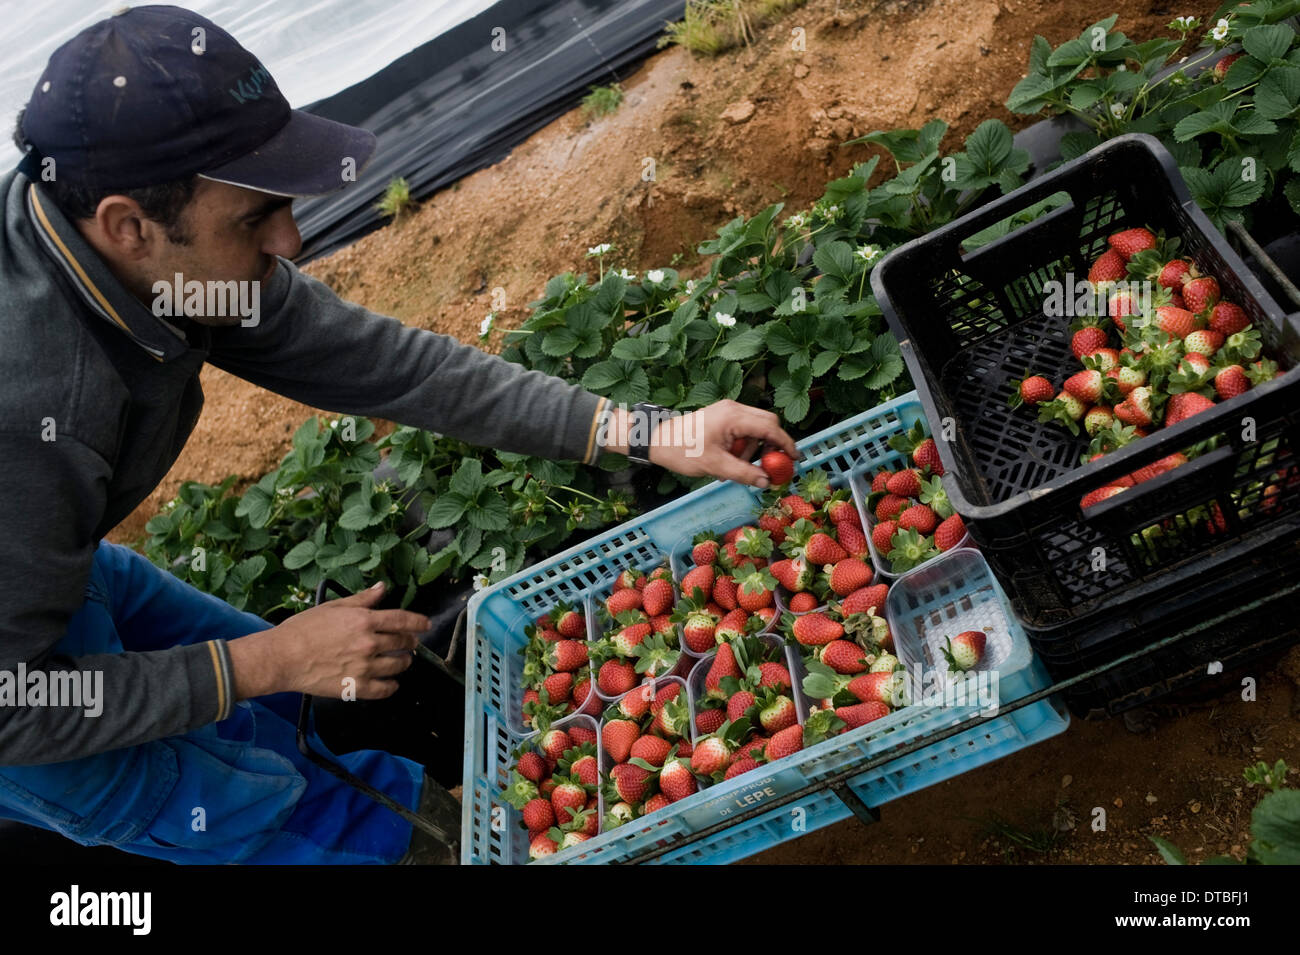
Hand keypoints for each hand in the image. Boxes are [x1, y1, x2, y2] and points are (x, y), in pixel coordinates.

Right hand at [227, 582, 430, 700]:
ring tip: (401, 661)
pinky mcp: (356, 687)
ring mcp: (364, 667)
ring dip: (403, 662)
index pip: (403, 620)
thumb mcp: (334, 606)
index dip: (418, 622)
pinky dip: (392, 686)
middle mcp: (369, 643)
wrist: (282, 657)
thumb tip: (383, 588)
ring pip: (398, 666)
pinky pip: (385, 689)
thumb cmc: (303, 629)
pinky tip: (390, 682)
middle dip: (410, 642)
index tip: (426, 625)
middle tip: (409, 643)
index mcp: (364, 620)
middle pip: (404, 643)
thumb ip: (362, 599)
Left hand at [647, 399, 800, 488]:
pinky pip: (742, 428)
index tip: (795, 458)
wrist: (657, 439)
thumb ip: (744, 473)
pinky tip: (729, 460)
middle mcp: (734, 408)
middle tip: (768, 466)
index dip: (786, 444)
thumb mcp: (716, 466)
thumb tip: (766, 481)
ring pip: (755, 426)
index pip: (771, 427)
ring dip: (753, 448)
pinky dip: (742, 444)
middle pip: (767, 422)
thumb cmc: (683, 450)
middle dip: (771, 445)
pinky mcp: (721, 416)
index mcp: (734, 417)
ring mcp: (727, 410)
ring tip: (737, 467)